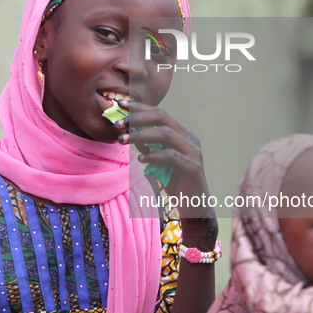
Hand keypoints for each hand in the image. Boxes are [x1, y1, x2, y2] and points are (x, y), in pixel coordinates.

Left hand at [114, 99, 213, 219]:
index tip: (120, 104)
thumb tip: (131, 133)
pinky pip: (171, 157)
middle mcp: (190, 139)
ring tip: (123, 140)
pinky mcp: (194, 168)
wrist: (194, 208)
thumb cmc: (175, 184)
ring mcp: (194, 153)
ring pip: (166, 134)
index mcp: (183, 134)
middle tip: (118, 124)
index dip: (140, 108)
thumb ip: (149, 147)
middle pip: (163, 117)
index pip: (160, 113)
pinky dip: (154, 156)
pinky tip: (141, 160)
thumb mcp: (158, 162)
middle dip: (138, 118)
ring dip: (141, 135)